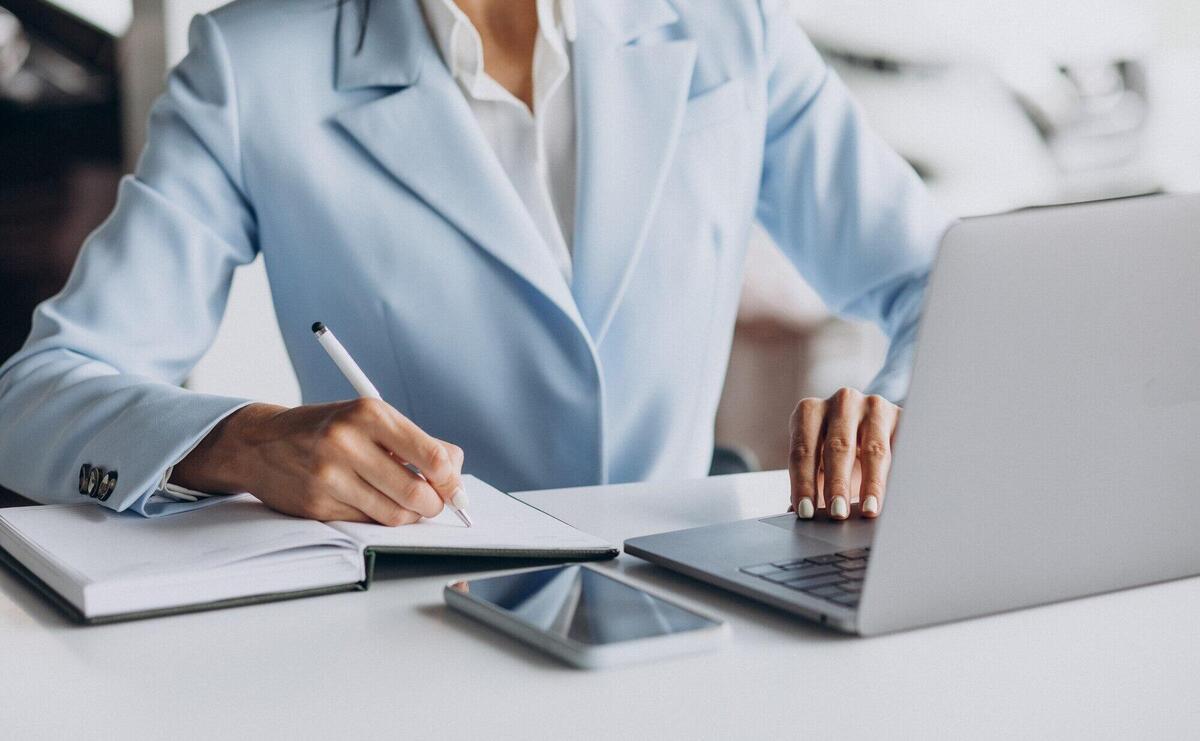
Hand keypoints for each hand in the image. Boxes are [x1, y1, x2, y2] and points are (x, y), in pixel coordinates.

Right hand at [172, 399, 464, 524]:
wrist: (262, 442)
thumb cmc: (327, 428)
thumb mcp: (370, 419)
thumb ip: (416, 441)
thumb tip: (455, 468)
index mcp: (368, 414)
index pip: (431, 456)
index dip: (451, 479)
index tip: (455, 488)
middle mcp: (347, 443)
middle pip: (416, 492)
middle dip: (434, 504)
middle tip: (434, 501)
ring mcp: (330, 477)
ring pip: (395, 514)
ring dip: (409, 515)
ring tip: (405, 502)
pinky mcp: (318, 505)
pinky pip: (367, 522)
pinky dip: (379, 517)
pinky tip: (371, 501)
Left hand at [788, 388, 899, 520]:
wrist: (876, 428)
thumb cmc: (840, 453)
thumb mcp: (821, 464)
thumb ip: (809, 485)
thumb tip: (796, 513)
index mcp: (809, 411)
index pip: (803, 451)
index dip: (803, 483)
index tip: (805, 512)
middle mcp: (841, 402)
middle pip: (838, 447)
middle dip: (837, 484)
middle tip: (837, 514)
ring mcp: (874, 406)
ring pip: (874, 449)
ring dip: (871, 483)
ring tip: (868, 511)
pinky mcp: (902, 416)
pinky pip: (902, 448)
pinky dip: (899, 474)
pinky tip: (899, 495)